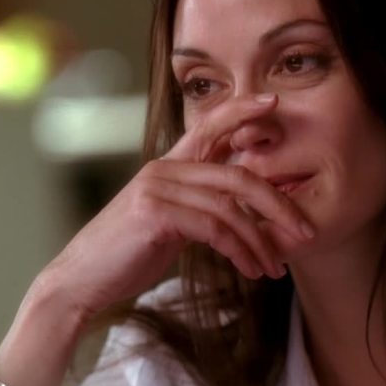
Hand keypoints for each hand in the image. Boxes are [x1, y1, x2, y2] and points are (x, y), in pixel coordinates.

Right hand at [0, 93, 313, 385]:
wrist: (80, 281)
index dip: (242, 110)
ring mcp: (157, 187)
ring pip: (230, 205)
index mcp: (169, 165)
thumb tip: (243, 211)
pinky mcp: (154, 212)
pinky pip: (214, 227)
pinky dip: (240, 250)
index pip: (210, 126)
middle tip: (305, 232)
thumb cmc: (128, 253)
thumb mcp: (170, 222)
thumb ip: (200, 206)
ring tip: (276, 268)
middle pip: (238, 173)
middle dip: (278, 204)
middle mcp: (163, 168)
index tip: (274, 104)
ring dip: (261, 241)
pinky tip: (250, 270)